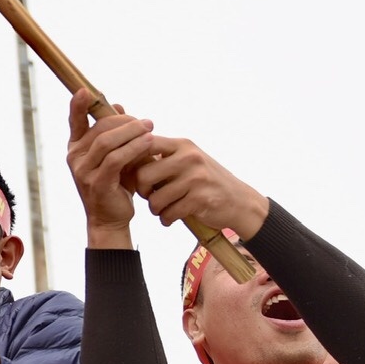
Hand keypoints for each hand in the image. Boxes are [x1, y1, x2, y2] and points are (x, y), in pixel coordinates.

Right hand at [65, 90, 156, 247]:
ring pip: (107, 142)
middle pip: (100, 128)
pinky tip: (149, 143)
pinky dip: (133, 148)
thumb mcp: (115, 155)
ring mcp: (83, 172)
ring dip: (132, 132)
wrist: (112, 219)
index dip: (78, 105)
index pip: (75, 122)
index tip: (85, 91)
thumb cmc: (116, 184)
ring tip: (151, 128)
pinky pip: (116, 160)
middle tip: (147, 121)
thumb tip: (118, 105)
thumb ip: (116, 133)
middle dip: (125, 121)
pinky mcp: (97, 184)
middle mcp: (75, 158)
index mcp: (76, 148)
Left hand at [125, 136, 268, 239]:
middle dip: (142, 191)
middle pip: (144, 175)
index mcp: (182, 145)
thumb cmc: (205, 181)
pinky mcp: (200, 199)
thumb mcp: (188, 159)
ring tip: (162, 209)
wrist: (238, 201)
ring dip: (155, 209)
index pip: (145, 144)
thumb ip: (164, 156)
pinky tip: (171, 217)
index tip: (135, 173)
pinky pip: (169, 213)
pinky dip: (166, 219)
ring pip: (155, 199)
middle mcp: (189, 157)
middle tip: (149, 196)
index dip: (133, 160)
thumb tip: (125, 154)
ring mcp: (196, 178)